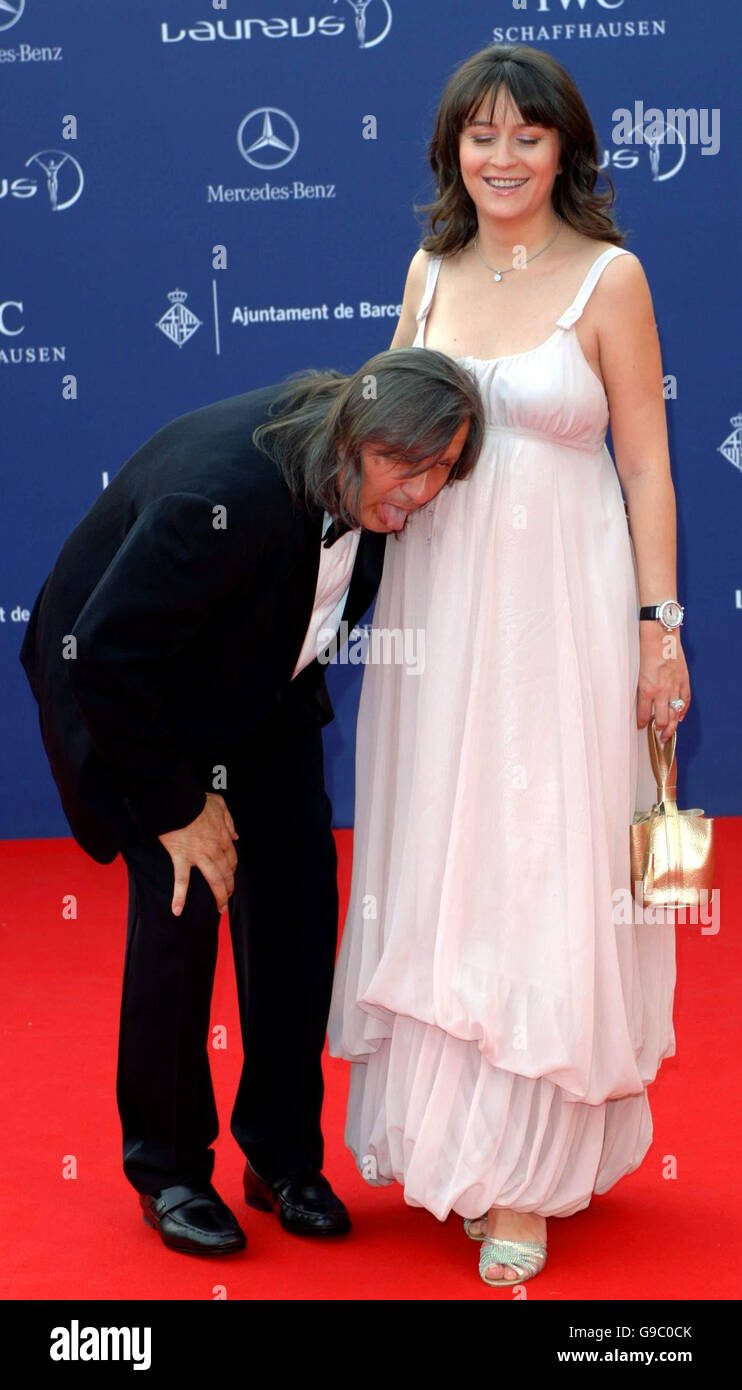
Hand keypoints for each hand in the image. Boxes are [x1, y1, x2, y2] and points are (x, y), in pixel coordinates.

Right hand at [158, 793, 238, 916]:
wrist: (178, 801)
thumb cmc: (197, 801)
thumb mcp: (220, 805)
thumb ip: (229, 821)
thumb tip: (235, 836)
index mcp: (223, 837)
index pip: (232, 859)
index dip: (233, 871)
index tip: (231, 878)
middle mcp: (214, 849)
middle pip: (226, 872)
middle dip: (229, 888)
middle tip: (228, 900)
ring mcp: (199, 855)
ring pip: (213, 879)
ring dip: (219, 895)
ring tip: (220, 908)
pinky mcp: (181, 858)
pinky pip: (181, 880)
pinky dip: (179, 896)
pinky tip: (178, 910)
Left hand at [636, 625, 690, 743]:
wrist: (659, 632)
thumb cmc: (642, 648)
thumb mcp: (634, 671)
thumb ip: (638, 687)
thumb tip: (638, 701)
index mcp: (646, 689)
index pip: (644, 715)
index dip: (642, 724)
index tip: (641, 728)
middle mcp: (661, 691)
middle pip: (663, 719)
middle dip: (660, 731)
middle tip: (658, 738)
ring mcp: (674, 685)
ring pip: (675, 713)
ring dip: (672, 726)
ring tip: (668, 735)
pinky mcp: (684, 678)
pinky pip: (686, 699)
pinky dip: (683, 710)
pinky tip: (681, 717)